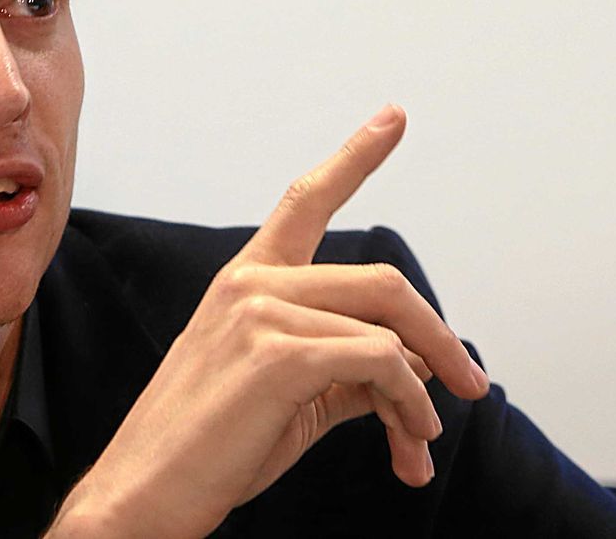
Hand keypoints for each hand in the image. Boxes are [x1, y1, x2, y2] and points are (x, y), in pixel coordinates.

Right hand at [47, 104, 490, 538]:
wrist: (145, 500)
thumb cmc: (211, 451)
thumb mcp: (291, 397)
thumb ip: (348, 368)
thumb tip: (416, 367)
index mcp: (248, 282)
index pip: (306, 200)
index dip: (356, 155)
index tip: (394, 116)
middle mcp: (253, 283)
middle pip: (383, 282)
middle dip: (438, 336)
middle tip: (470, 384)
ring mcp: (261, 312)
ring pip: (387, 330)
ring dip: (423, 393)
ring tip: (423, 442)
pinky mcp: (276, 353)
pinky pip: (380, 364)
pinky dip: (409, 406)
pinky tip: (409, 444)